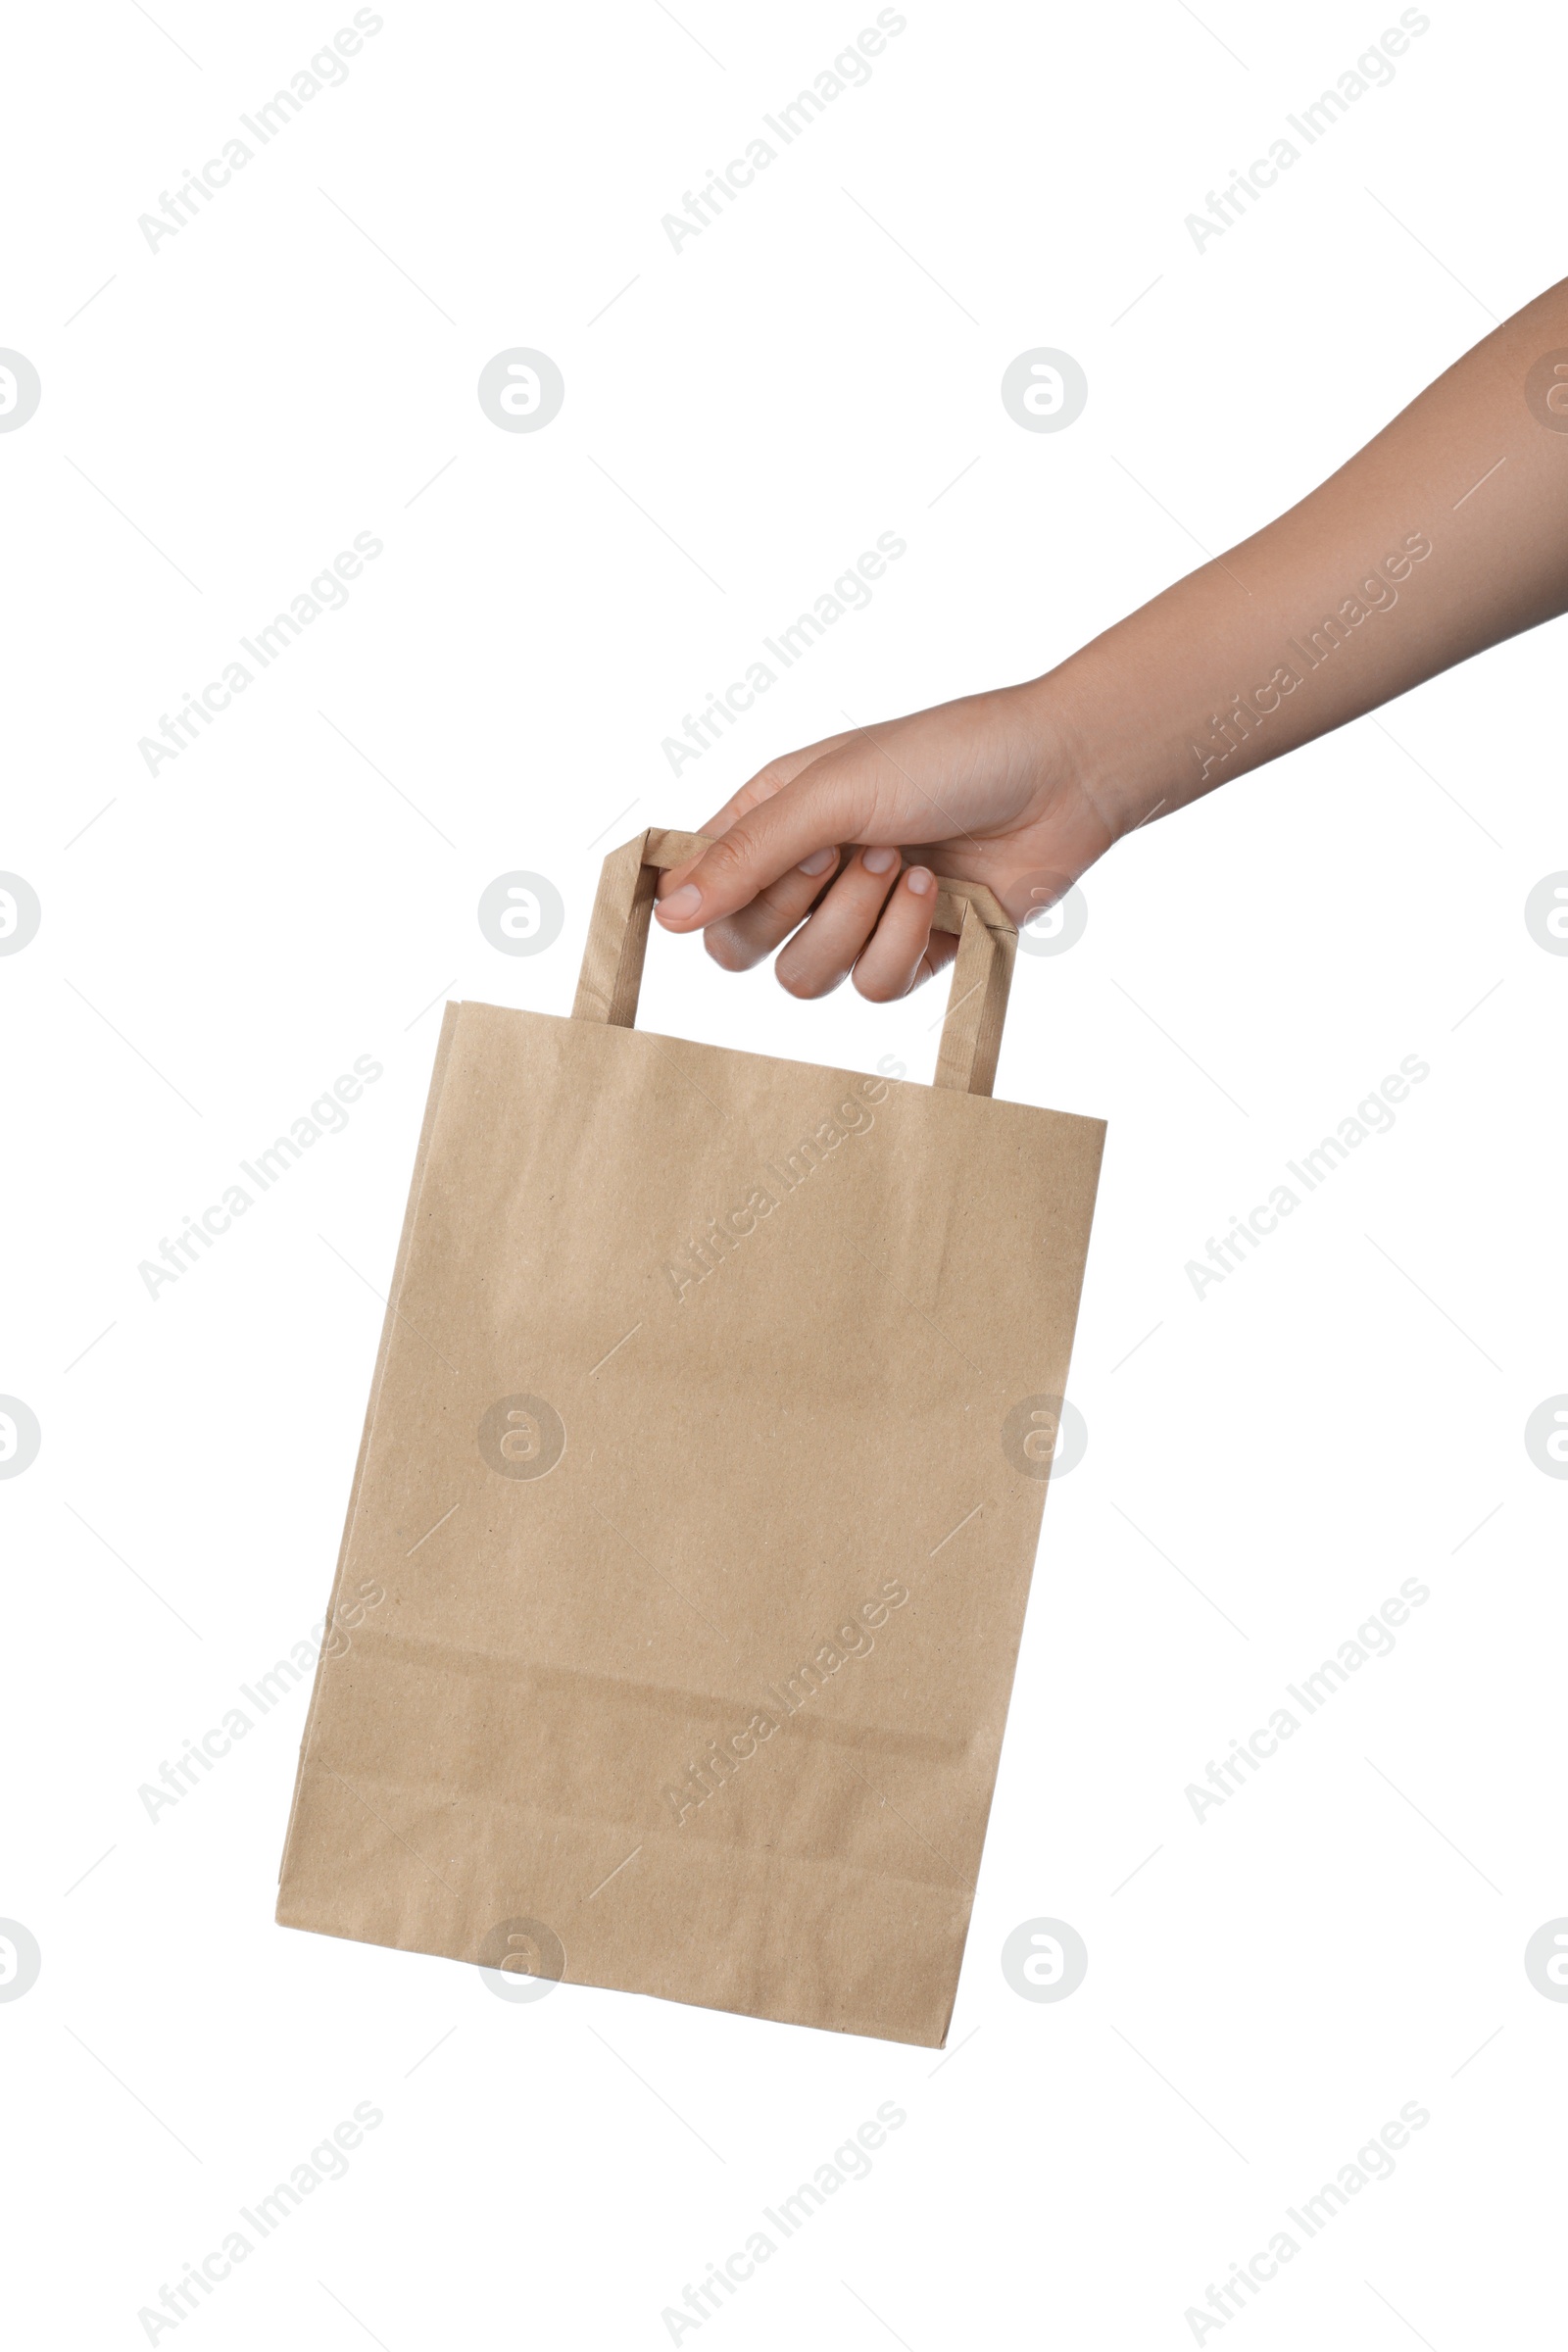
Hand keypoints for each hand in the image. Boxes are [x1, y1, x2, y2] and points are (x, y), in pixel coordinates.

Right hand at [652, 681, 1115, 997]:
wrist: (1062, 778)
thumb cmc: (948, 757)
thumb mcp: (833, 793)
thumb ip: (748, 856)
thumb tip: (667, 917)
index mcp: (772, 816)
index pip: (697, 885)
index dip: (703, 898)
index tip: (731, 884)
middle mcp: (806, 869)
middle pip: (739, 946)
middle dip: (790, 907)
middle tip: (838, 854)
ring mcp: (858, 916)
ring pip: (805, 978)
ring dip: (855, 924)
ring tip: (903, 864)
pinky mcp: (912, 951)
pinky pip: (875, 988)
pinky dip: (906, 942)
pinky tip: (940, 893)